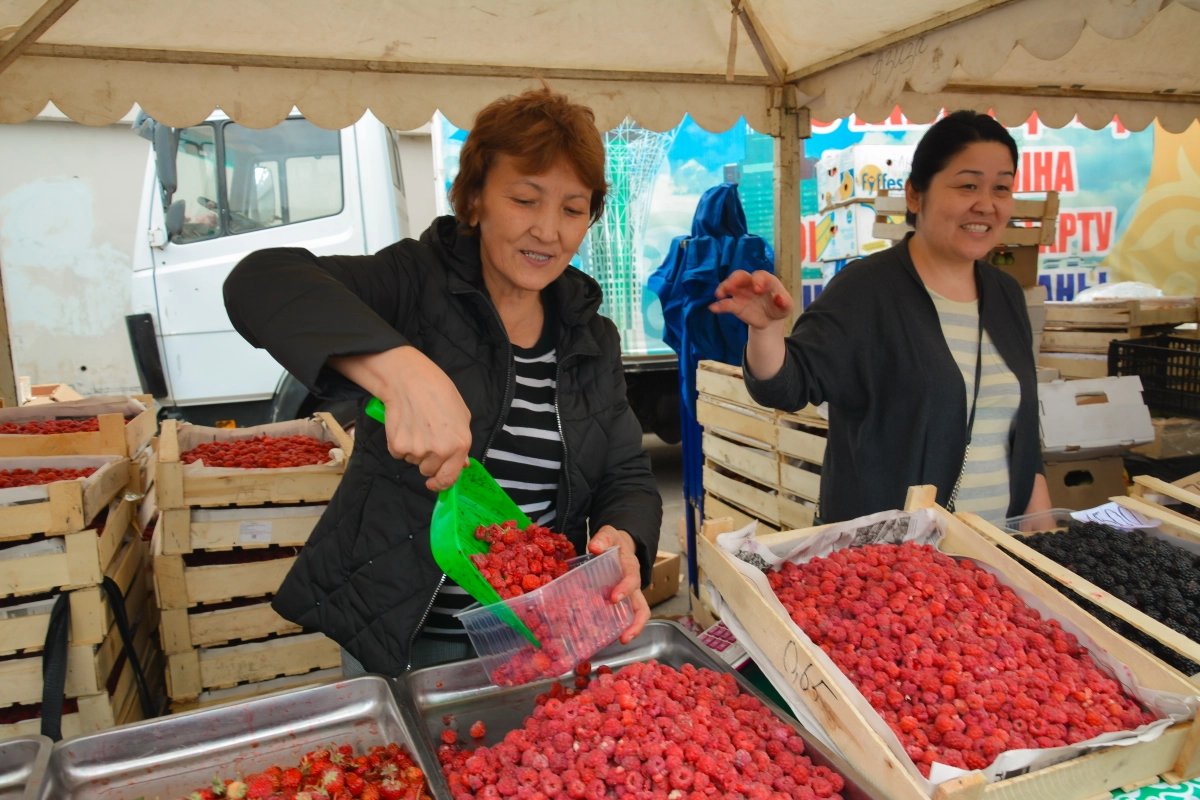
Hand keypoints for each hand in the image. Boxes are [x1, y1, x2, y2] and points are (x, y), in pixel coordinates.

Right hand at [330, 346, 471, 491]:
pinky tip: (405, 425)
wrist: (410, 380)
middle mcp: (439, 451)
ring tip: (417, 426)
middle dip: (428, 460)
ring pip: (414, 461)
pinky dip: (400, 444)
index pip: (449, 478)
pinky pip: (399, 454)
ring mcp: (417, 450)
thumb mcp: (461, 416)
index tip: (435, 483)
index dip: (441, 483)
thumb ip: (462, 444)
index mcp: (459, 445)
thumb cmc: (438, 393)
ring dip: (414, 450)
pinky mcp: (397, 446)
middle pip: (429, 471)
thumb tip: (462, 464)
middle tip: (426, 437)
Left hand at [589, 526, 650, 644]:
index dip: (625, 589)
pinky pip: (622, 616)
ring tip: (619, 642)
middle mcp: (633, 584)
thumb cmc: (613, 541)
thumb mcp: (609, 533)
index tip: (613, 599)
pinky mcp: (620, 602)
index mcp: (631, 567)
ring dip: (631, 630)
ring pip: (636, 615)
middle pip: (642, 607)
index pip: (633, 580)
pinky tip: (604, 636)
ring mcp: (628, 595)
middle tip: (624, 637)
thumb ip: (603, 538)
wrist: (618, 544)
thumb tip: (594, 546)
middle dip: (636, 623)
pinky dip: (617, 627)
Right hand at [709, 270, 793, 329]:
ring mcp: (741, 293)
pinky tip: (713, 308)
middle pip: (740, 275)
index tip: (757, 290)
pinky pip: (725, 303)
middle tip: (731, 287)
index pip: (760, 275)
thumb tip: (779, 298)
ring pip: (730, 285)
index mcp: (766, 281)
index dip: (758, 280)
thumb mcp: (787, 307)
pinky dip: (718, 305)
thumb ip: (785, 302)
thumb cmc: (779, 308)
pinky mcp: (735, 305)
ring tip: (719, 295)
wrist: (770, 319)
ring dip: (723, 287)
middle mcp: (751, 284)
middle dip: (734, 279)